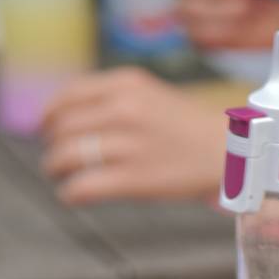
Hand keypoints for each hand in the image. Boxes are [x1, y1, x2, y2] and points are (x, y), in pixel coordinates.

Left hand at [41, 67, 225, 203]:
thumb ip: (111, 99)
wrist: (230, 153)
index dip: (48, 116)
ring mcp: (128, 144)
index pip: (66, 97)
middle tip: (56, 158)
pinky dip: (70, 193)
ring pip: (65, 156)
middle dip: (51, 145)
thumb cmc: (188, 129)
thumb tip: (63, 118)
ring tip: (61, 176)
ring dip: (55, 169)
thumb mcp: (150, 95)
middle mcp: (124, 109)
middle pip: (61, 128)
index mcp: (126, 84)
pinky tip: (73, 195)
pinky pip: (83, 186)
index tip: (48, 130)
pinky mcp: (134, 178)